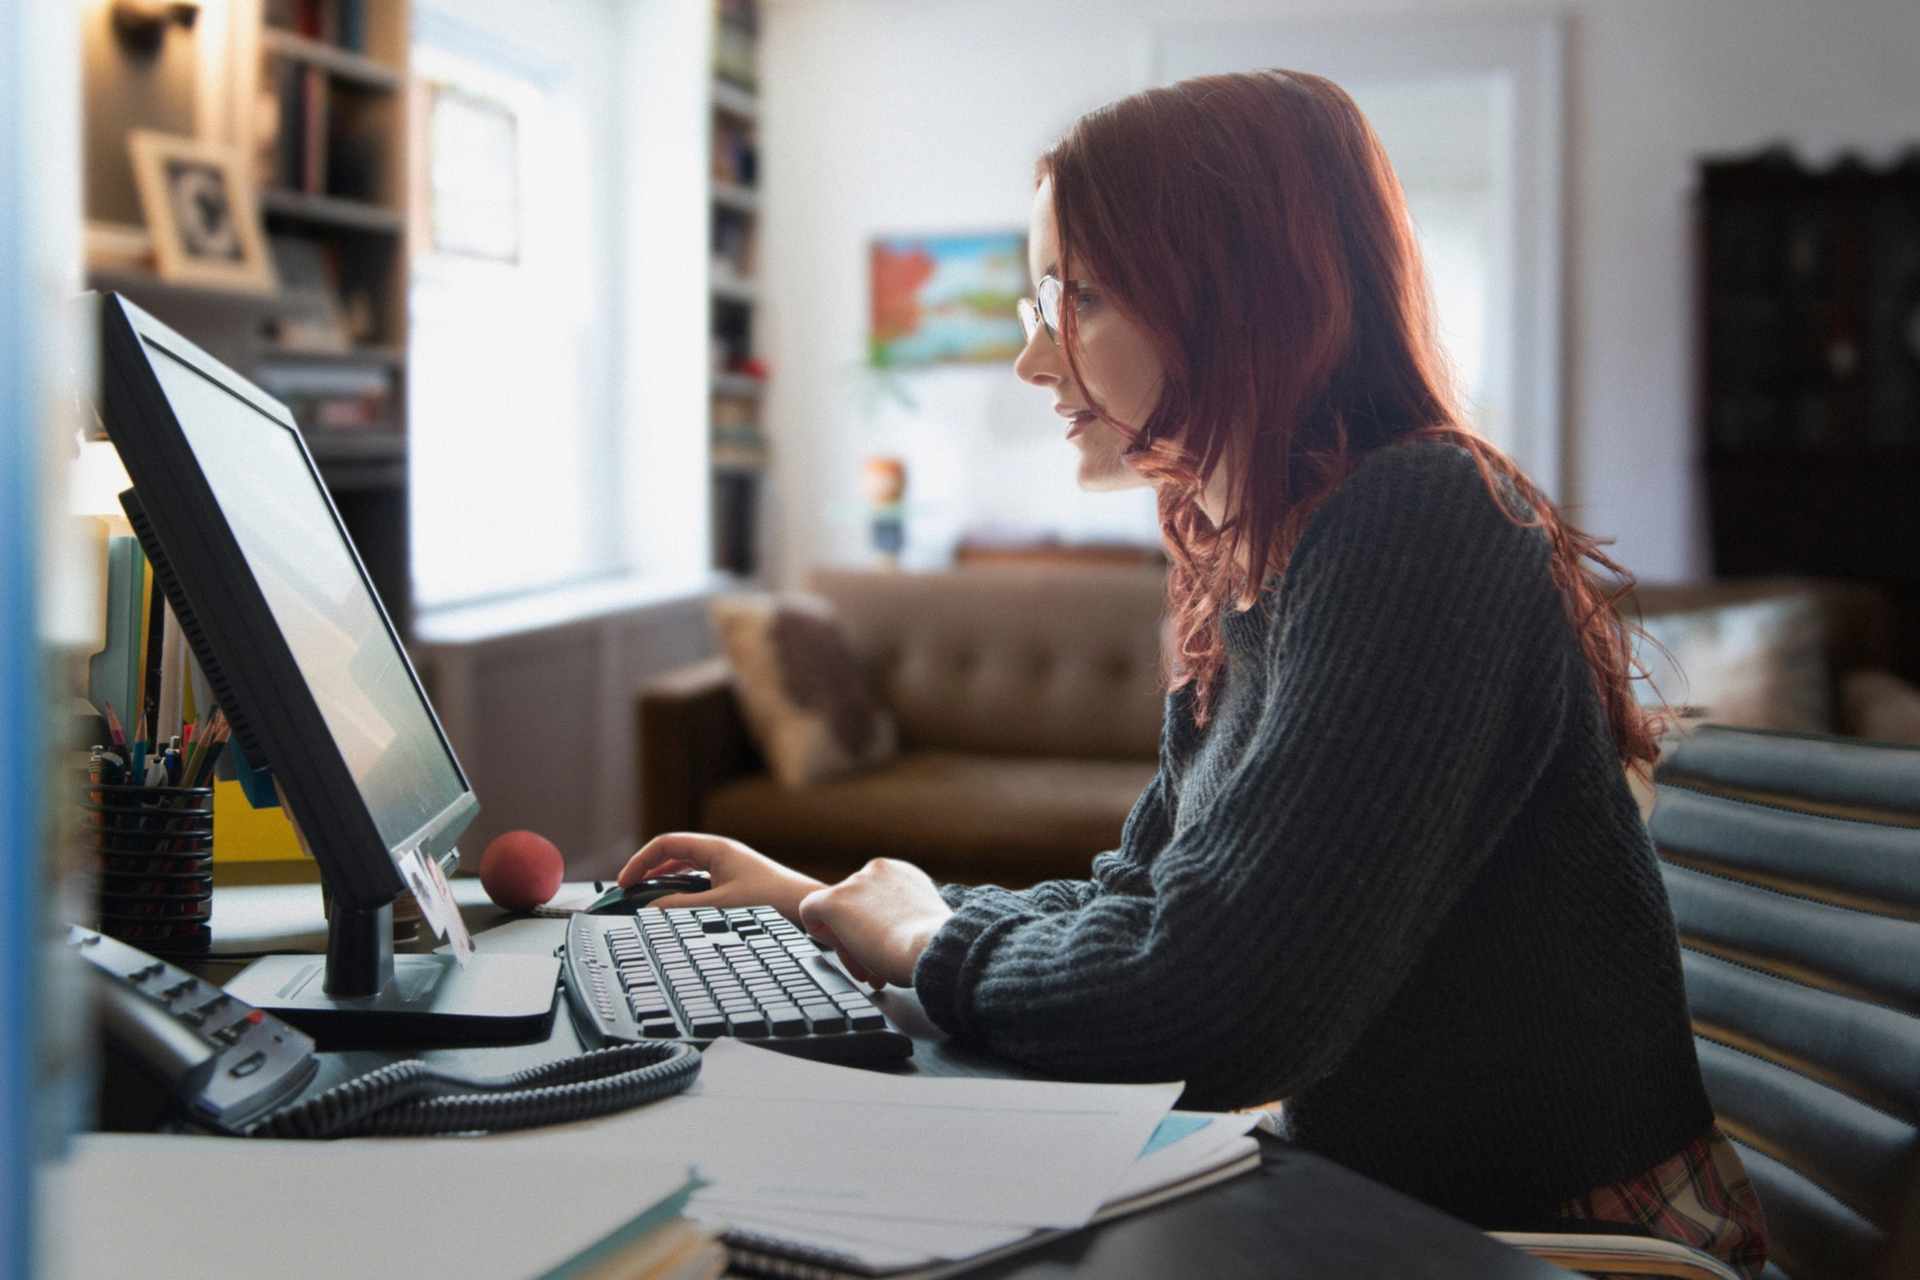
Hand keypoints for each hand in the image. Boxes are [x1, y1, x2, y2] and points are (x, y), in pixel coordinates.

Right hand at [617, 833, 824, 919]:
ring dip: (664, 884)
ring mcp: (728, 868)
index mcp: (715, 848)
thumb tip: (648, 909)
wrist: (807, 909)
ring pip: (685, 870)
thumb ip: (681, 908)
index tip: (624, 883)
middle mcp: (720, 854)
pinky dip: (682, 893)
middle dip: (648, 872)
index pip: (666, 844)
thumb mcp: (719, 906)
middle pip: (673, 855)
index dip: (640, 861)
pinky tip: (675, 910)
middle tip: (629, 894)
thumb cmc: (772, 901)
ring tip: (646, 902)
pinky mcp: (735, 884)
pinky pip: (699, 883)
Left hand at [798, 858, 952, 989]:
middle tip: (872, 959)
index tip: (885, 943)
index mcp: (903, 873)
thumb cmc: (934, 943)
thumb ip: (909, 917)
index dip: (876, 922)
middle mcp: (878, 870)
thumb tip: (899, 931)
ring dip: (846, 937)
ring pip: (836, 911)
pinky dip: (816, 928)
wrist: (932, 945)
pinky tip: (835, 945)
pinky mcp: (835, 900)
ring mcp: (855, 883)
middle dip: (860, 932)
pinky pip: (809, 909)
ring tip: (863, 962)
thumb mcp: (926, 920)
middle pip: (854, 903)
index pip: (875, 895)